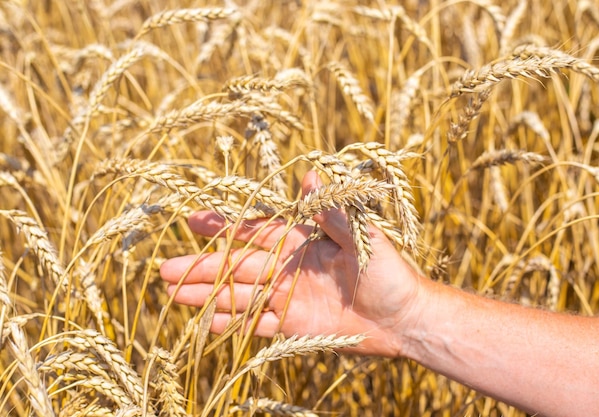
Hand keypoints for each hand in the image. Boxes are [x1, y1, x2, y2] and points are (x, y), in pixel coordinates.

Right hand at [160, 171, 423, 356]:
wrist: (404, 317)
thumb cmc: (389, 271)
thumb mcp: (364, 237)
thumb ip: (333, 211)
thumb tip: (310, 175)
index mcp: (302, 240)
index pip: (255, 230)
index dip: (224, 226)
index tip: (192, 219)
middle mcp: (289, 268)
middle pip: (238, 266)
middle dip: (202, 266)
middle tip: (164, 269)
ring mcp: (288, 298)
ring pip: (240, 295)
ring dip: (209, 295)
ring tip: (173, 295)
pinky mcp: (295, 326)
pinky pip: (258, 325)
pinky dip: (234, 325)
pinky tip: (208, 324)